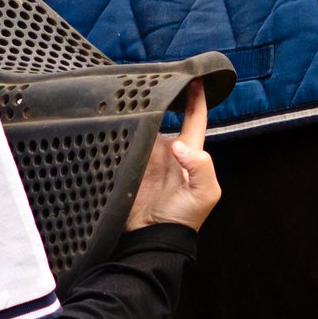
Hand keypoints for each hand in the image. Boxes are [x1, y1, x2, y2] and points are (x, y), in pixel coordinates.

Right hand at [128, 85, 219, 231]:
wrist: (151, 242)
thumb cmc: (184, 219)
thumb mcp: (205, 194)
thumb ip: (201, 167)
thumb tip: (178, 145)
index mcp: (188, 152)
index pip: (195, 119)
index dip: (196, 97)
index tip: (196, 76)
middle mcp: (165, 150)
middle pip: (163, 115)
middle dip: (159, 98)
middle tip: (152, 79)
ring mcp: (143, 157)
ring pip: (139, 126)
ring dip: (135, 114)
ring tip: (129, 95)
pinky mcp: (124, 166)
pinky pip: (119, 144)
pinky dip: (116, 134)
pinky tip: (111, 121)